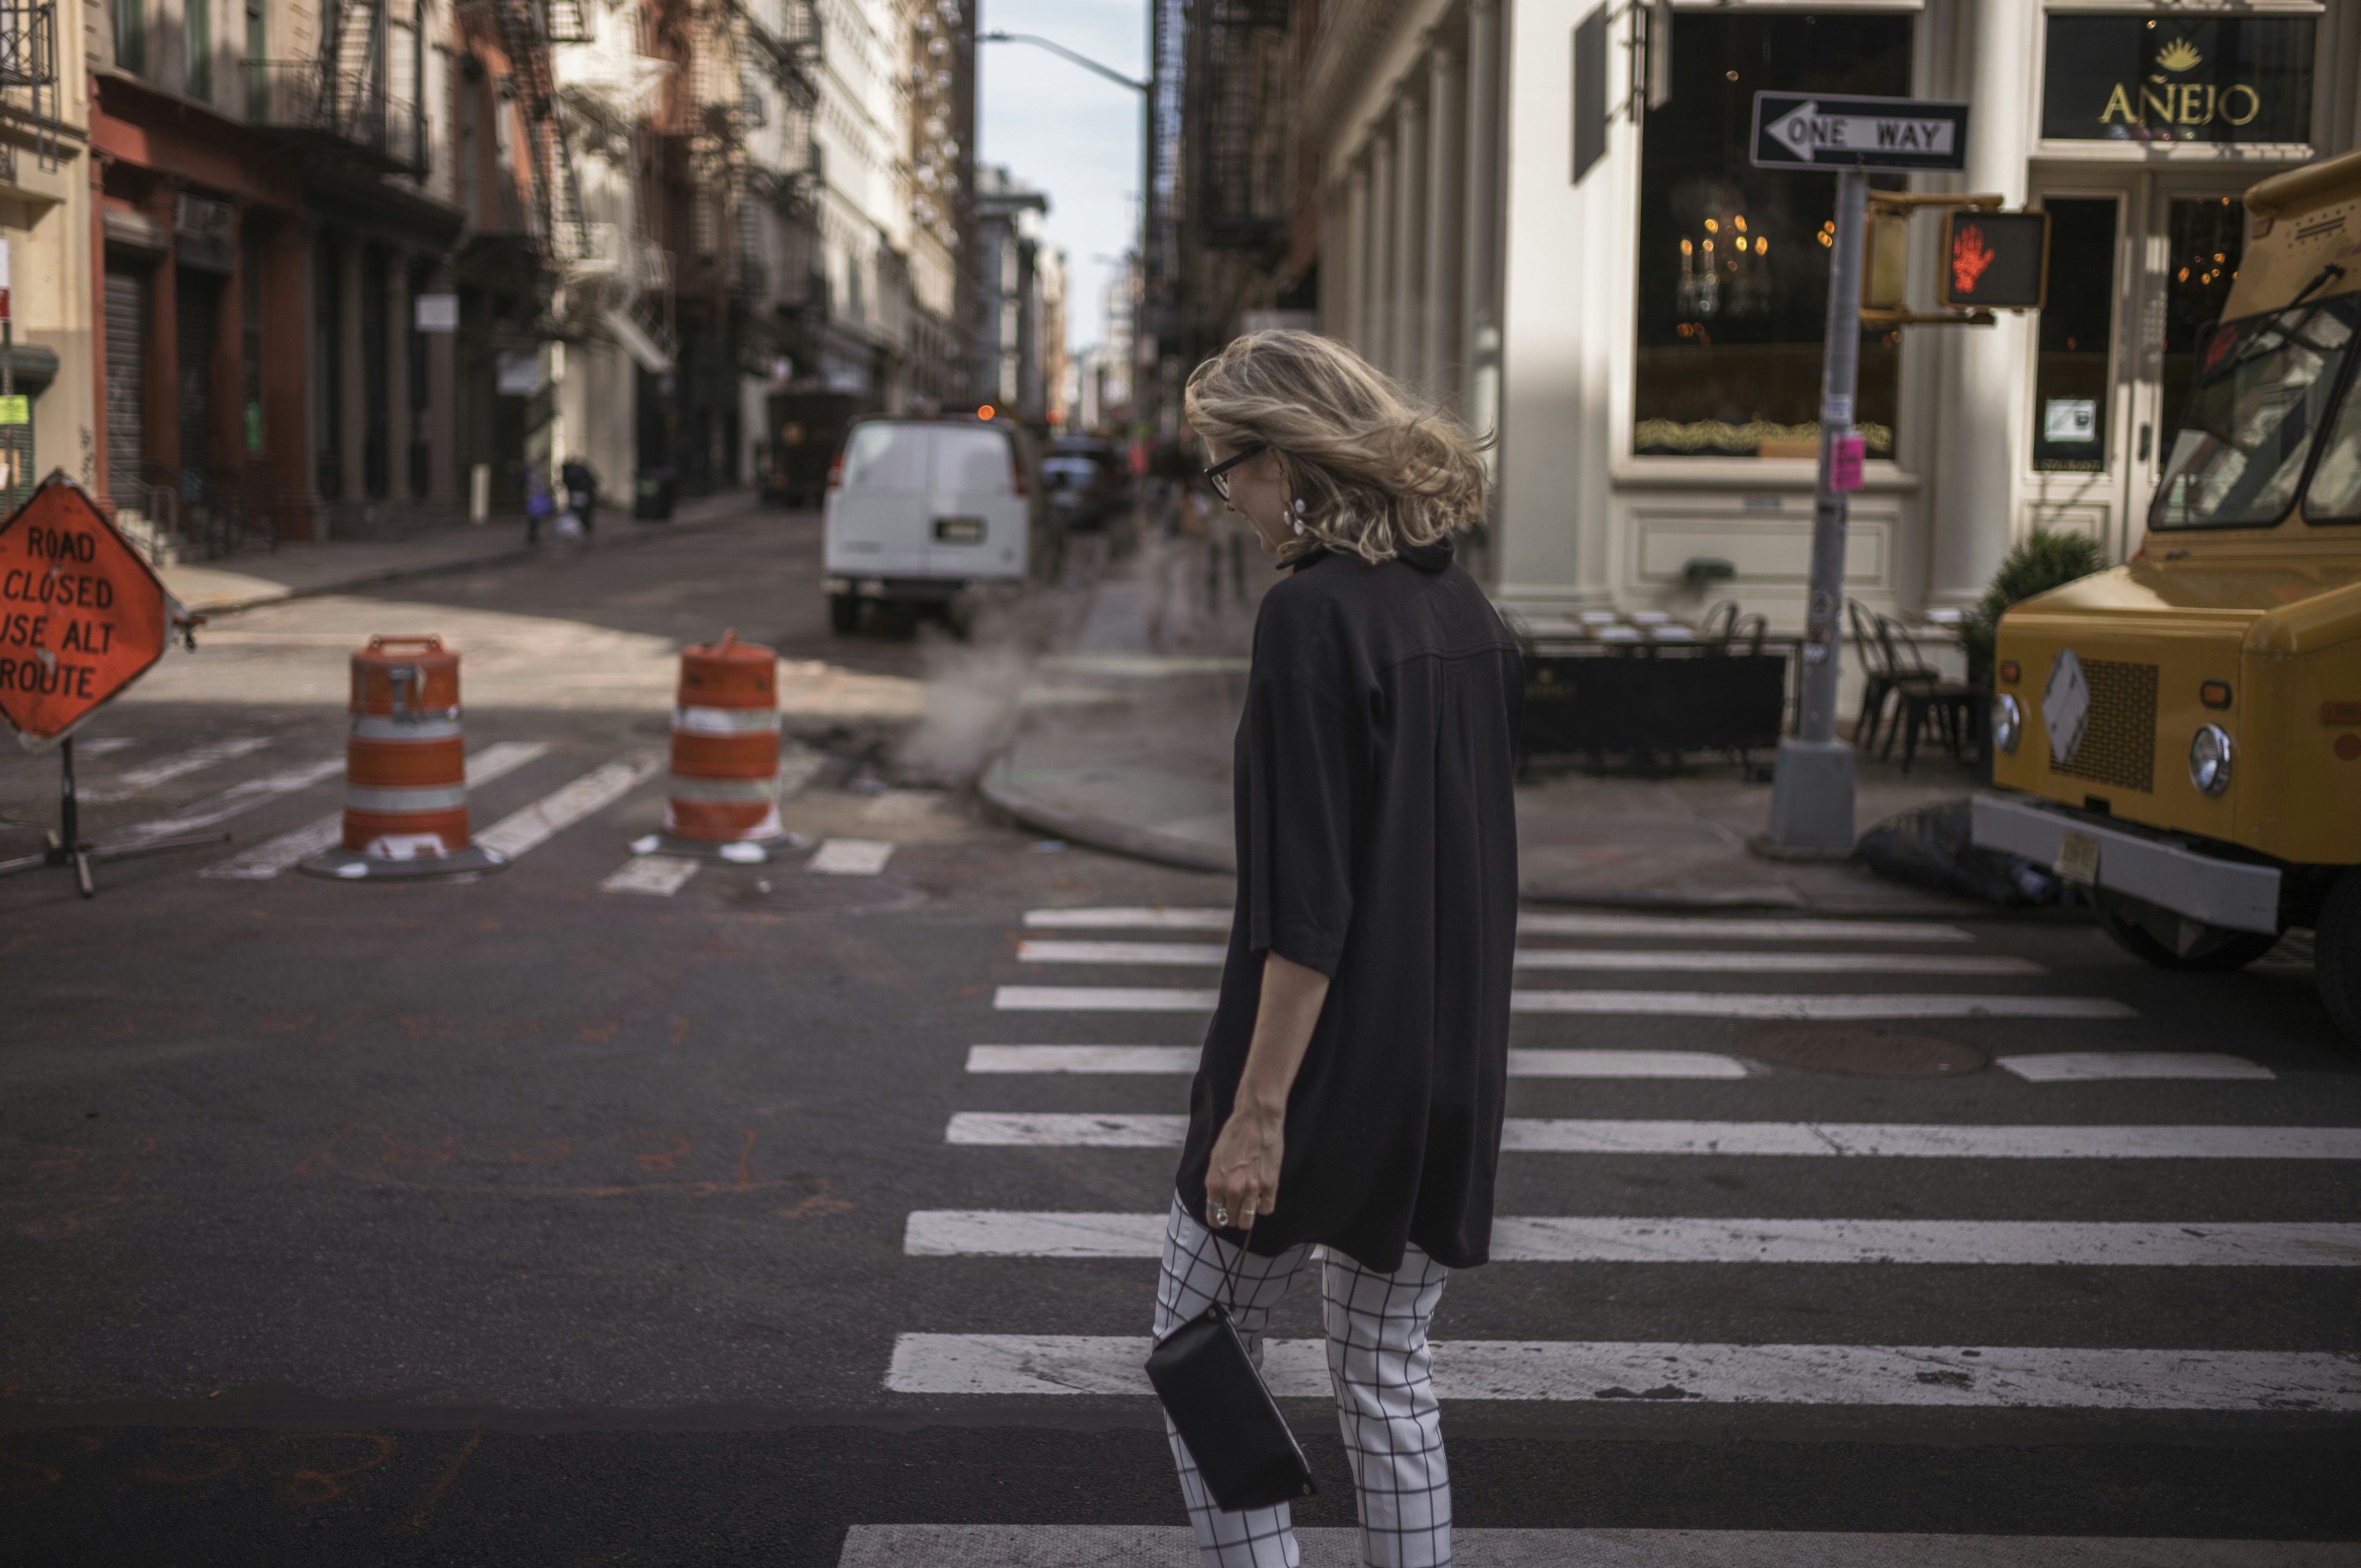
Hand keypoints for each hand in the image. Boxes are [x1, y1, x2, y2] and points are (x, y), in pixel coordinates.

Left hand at [1205, 1101, 1281, 1230]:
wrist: (1256, 1120)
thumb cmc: (1233, 1135)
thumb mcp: (1215, 1158)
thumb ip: (1216, 1181)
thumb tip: (1219, 1198)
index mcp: (1215, 1183)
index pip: (1215, 1217)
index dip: (1218, 1219)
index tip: (1222, 1218)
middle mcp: (1232, 1189)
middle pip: (1232, 1220)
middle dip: (1232, 1217)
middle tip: (1236, 1208)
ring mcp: (1252, 1189)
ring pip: (1248, 1221)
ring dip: (1247, 1217)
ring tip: (1248, 1207)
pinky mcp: (1270, 1184)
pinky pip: (1266, 1209)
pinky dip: (1262, 1207)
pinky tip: (1260, 1198)